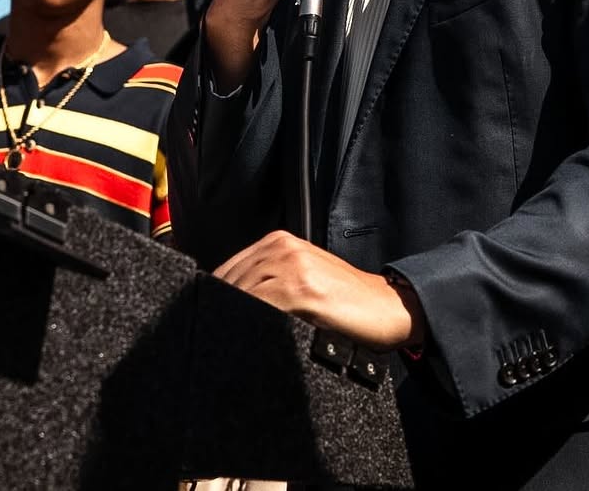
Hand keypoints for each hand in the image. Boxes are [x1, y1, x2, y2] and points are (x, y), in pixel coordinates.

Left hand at [214, 230, 424, 350]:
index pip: (226, 271)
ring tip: (224, 347)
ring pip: (241, 295)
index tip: (201, 321)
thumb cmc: (345, 301)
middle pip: (228, 283)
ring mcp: (292, 266)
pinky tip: (249, 341)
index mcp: (278, 242)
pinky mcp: (303, 290)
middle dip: (216, 313)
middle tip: (208, 341)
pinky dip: (250, 326)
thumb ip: (269, 282)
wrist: (387, 305)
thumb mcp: (303, 278)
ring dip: (229, 322)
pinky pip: (261, 309)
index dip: (211, 299)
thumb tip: (228, 307)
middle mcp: (281, 247)